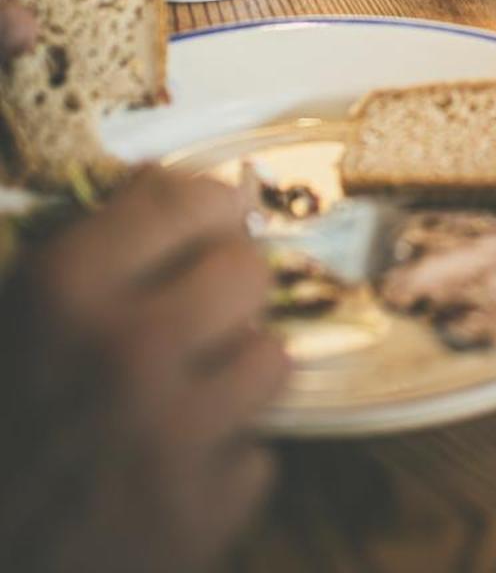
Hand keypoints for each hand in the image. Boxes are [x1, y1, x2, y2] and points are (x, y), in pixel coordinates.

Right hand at [0, 167, 286, 572]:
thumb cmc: (2, 422)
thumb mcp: (19, 317)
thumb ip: (89, 248)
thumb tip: (165, 175)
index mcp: (65, 290)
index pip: (188, 201)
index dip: (208, 210)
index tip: (211, 225)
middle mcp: (126, 350)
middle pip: (247, 272)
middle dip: (227, 292)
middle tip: (199, 320)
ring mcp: (168, 437)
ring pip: (270, 360)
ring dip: (238, 377)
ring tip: (192, 396)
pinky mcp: (198, 517)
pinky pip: (256, 456)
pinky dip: (223, 465)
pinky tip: (176, 473)